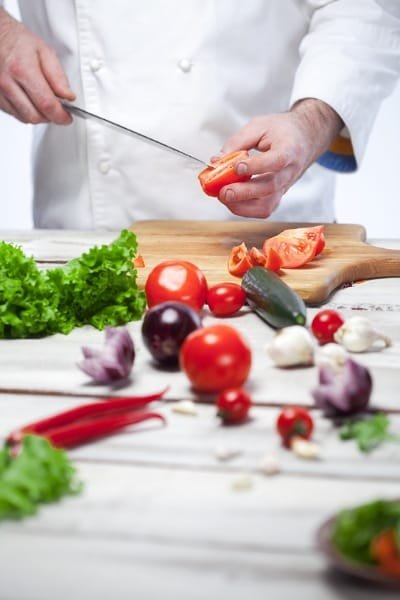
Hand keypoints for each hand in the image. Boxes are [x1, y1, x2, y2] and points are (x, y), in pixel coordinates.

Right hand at [0, 8, 74, 123]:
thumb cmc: (17, 41)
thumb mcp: (44, 52)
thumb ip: (58, 77)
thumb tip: (68, 96)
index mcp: (22, 69)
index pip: (46, 104)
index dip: (60, 115)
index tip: (67, 117)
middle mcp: (7, 82)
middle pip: (34, 116)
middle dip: (50, 117)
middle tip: (59, 111)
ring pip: (24, 118)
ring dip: (38, 116)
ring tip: (45, 104)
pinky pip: (14, 114)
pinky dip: (26, 112)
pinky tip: (31, 102)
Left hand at [216, 99, 342, 217]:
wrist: (304, 138)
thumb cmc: (281, 131)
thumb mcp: (259, 126)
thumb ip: (237, 142)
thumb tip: (215, 161)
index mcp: (289, 149)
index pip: (277, 161)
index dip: (257, 166)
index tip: (237, 166)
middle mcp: (289, 172)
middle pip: (270, 188)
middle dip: (244, 192)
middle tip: (224, 191)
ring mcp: (284, 187)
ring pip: (267, 205)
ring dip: (242, 205)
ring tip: (223, 196)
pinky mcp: (277, 196)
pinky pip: (262, 210)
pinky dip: (244, 209)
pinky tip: (231, 200)